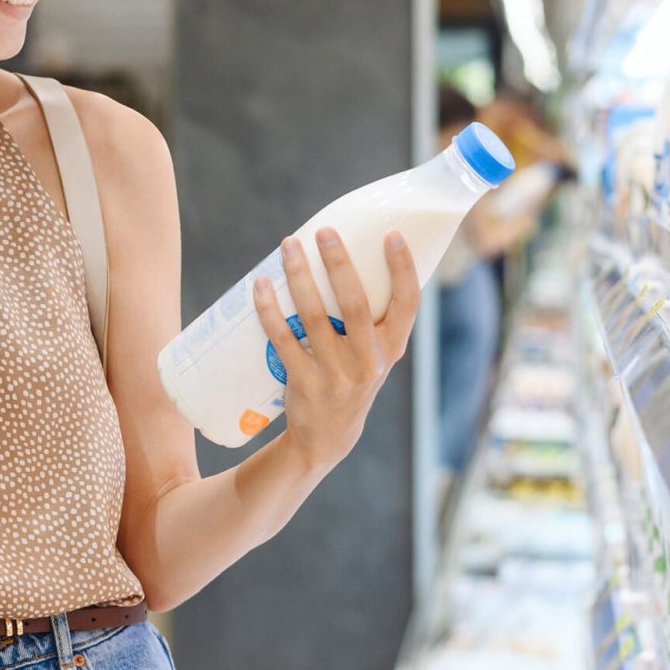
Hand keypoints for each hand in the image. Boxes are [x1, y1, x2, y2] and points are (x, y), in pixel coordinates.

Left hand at [252, 228, 420, 470]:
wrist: (326, 438)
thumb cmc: (350, 379)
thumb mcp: (373, 355)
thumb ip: (370, 319)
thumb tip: (344, 257)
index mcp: (392, 348)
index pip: (409, 304)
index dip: (403, 268)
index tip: (391, 234)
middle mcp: (369, 362)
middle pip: (356, 305)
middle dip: (339, 263)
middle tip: (324, 231)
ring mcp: (337, 375)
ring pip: (315, 317)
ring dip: (299, 276)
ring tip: (289, 246)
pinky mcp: (305, 383)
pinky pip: (284, 339)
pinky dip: (270, 310)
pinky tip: (261, 286)